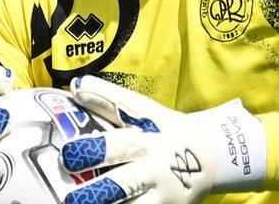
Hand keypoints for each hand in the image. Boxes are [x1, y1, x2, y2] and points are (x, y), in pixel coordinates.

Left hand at [60, 76, 266, 203]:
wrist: (212, 158)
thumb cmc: (166, 131)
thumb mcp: (145, 112)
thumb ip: (110, 100)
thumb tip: (76, 85)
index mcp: (148, 140)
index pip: (120, 143)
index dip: (92, 148)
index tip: (66, 154)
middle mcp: (155, 170)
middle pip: (124, 184)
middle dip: (96, 191)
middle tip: (71, 195)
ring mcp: (162, 196)